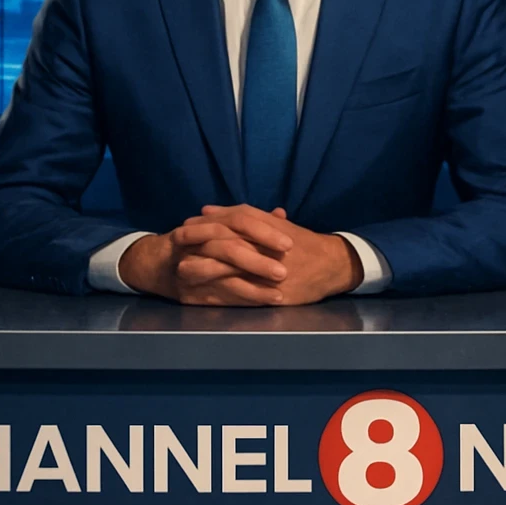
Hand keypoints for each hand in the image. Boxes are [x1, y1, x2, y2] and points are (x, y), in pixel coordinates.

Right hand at [117, 212, 291, 305]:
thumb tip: (281, 214)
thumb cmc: (198, 242)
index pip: (237, 220)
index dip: (264, 230)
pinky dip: (245, 299)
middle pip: (228, 247)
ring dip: (253, 284)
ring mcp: (190, 268)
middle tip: (285, 270)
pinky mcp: (191, 293)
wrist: (157, 264)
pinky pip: (220, 296)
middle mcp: (195, 242)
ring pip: (222, 274)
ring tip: (279, 290)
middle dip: (258, 259)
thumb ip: (250, 223)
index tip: (289, 242)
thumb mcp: (220, 226)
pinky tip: (265, 301)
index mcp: (207, 222)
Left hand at [185, 205, 361, 305]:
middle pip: (225, 243)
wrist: (330, 265)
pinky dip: (221, 292)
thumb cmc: (300, 243)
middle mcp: (264, 247)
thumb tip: (207, 210)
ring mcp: (267, 271)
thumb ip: (241, 216)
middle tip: (175, 246)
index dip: (204, 224)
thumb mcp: (271, 224)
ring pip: (230, 269)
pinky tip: (204, 294)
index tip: (184, 226)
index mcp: (263, 227)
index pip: (229, 222)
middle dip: (198, 245)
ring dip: (204, 269)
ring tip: (181, 271)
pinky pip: (241, 293)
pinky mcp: (270, 291)